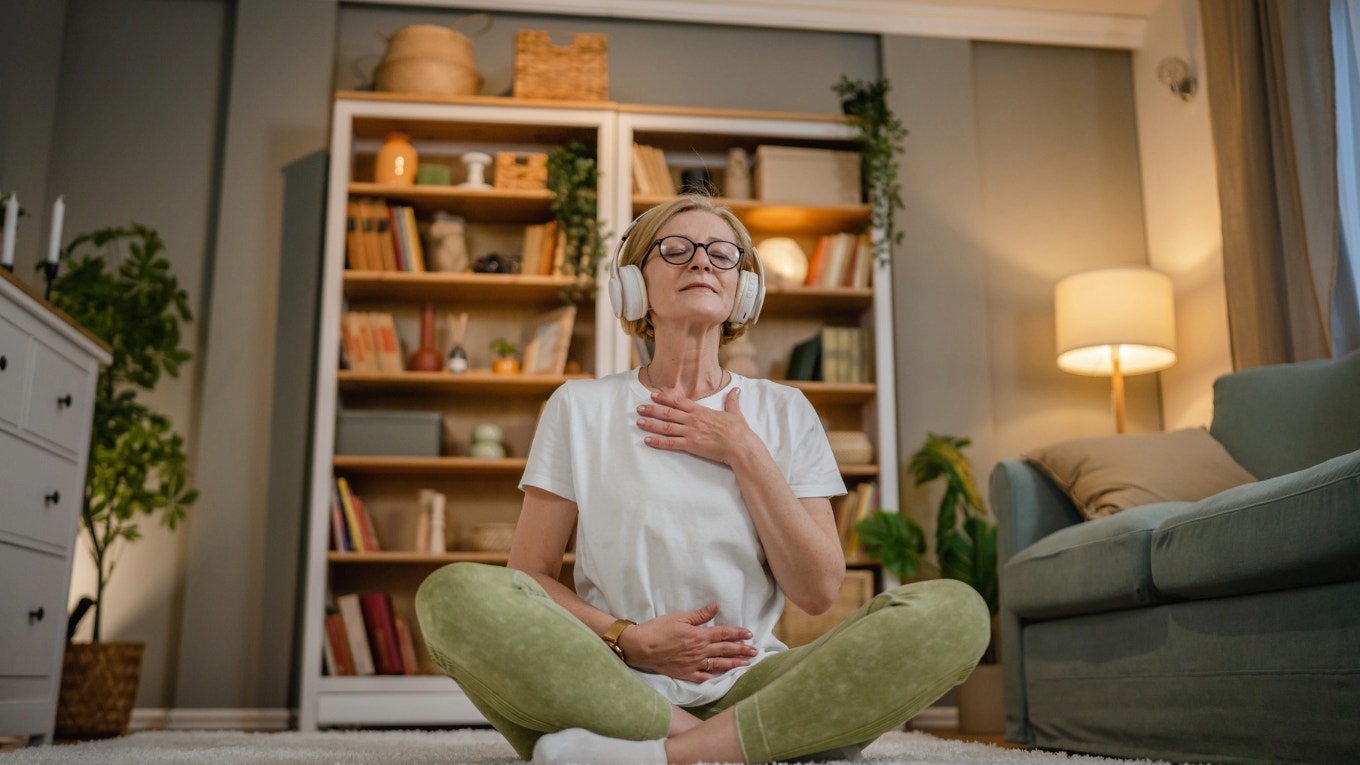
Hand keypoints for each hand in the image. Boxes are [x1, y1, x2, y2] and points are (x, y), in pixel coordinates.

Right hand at [620, 602, 757, 681]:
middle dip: (742, 650)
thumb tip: (716, 607)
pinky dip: (714, 677)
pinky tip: (723, 678)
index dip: (738, 634)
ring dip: (734, 664)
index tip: (749, 634)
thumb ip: (700, 615)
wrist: (640, 647)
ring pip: (719, 665)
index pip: (724, 634)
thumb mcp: (679, 617)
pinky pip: (703, 677)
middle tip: (756, 651)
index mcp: (699, 635)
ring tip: (747, 664)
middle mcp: (700, 651)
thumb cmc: (658, 629)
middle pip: (725, 650)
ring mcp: (694, 664)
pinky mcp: (685, 674)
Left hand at [636, 388, 752, 464]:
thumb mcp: (735, 413)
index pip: (679, 401)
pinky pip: (671, 443)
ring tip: (639, 422)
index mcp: (702, 411)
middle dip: (652, 410)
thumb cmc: (739, 431)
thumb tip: (736, 390)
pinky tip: (648, 441)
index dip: (665, 397)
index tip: (653, 394)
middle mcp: (693, 420)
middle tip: (639, 408)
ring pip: (666, 427)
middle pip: (668, 412)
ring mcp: (691, 432)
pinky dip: (658, 442)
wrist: (740, 445)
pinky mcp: (691, 445)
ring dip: (651, 424)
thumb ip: (732, 401)